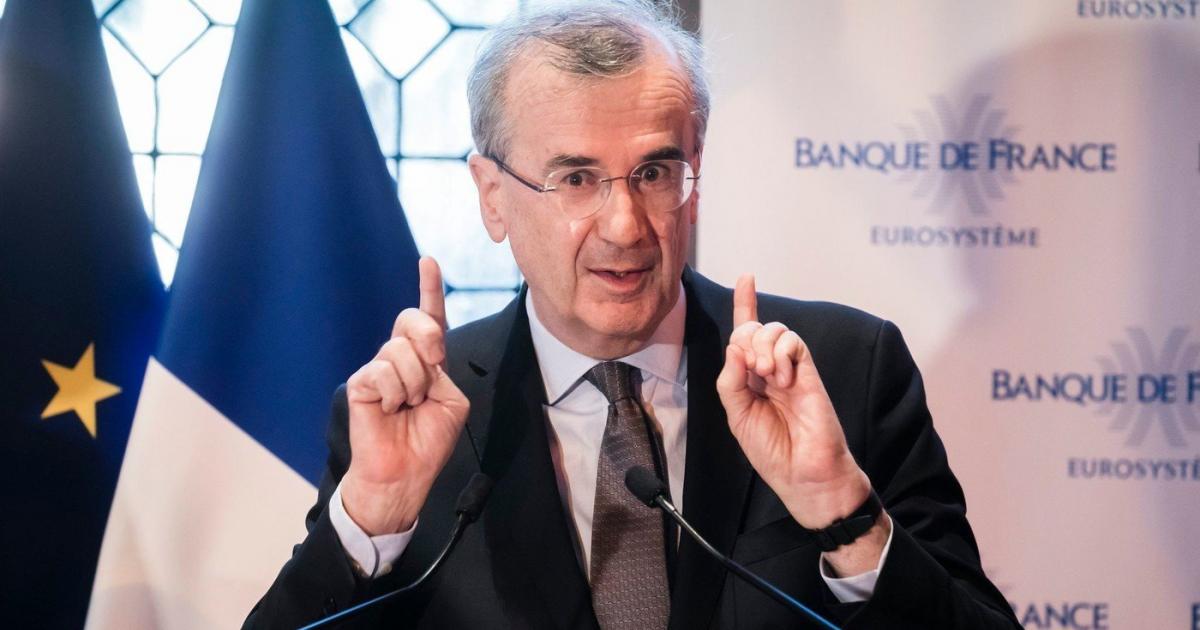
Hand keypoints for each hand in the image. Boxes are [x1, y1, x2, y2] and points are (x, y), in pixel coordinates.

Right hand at [341, 257, 468, 534]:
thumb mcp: (451, 401)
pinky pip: (383, 372)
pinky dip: (395, 395)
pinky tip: (390, 410)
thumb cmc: (427, 441)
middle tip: (433, 368)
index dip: (429, 289)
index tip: (428, 261)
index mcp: (427, 361)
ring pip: (400, 351)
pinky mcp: (361, 383)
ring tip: (408, 407)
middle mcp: (402, 359)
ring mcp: (379, 369)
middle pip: (413, 321)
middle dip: (429, 339)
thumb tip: (421, 354)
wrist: (405, 474)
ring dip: (414, 384)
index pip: (429, 318)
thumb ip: (442, 371)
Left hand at [716, 275, 872, 529]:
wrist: (804, 475)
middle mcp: (772, 370)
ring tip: (767, 376)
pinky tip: (781, 376)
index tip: (746, 278)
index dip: (745, 305)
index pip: (746, 335)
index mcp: (751, 380)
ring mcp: (792, 371)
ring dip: (762, 346)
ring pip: (776, 330)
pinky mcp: (811, 374)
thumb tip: (735, 346)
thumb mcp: (737, 416)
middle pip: (755, 328)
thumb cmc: (772, 451)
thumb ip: (730, 381)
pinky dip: (781, 352)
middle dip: (745, 337)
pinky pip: (795, 343)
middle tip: (751, 369)